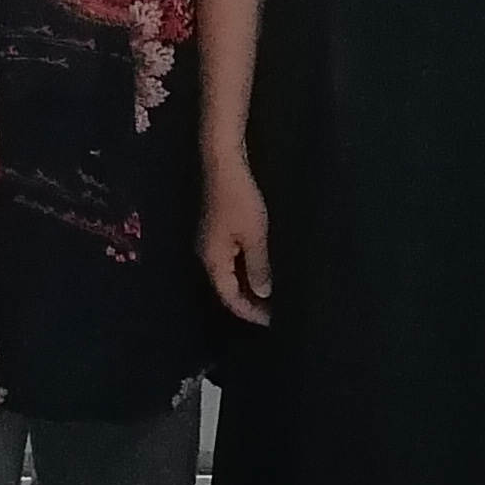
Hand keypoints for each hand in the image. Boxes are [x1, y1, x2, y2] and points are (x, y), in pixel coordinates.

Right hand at [201, 158, 272, 325]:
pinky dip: (247, 269)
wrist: (224, 163)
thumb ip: (258, 267)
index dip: (250, 312)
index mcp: (212, 260)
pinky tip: (263, 269)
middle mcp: (207, 255)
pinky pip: (232, 260)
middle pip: (228, 288)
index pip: (230, 297)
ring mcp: (211, 242)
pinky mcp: (218, 230)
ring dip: (250, 285)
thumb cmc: (240, 199)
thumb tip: (263, 294)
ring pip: (230, 273)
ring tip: (274, 293)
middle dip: (251, 301)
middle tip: (277, 310)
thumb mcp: (255, 236)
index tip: (272, 321)